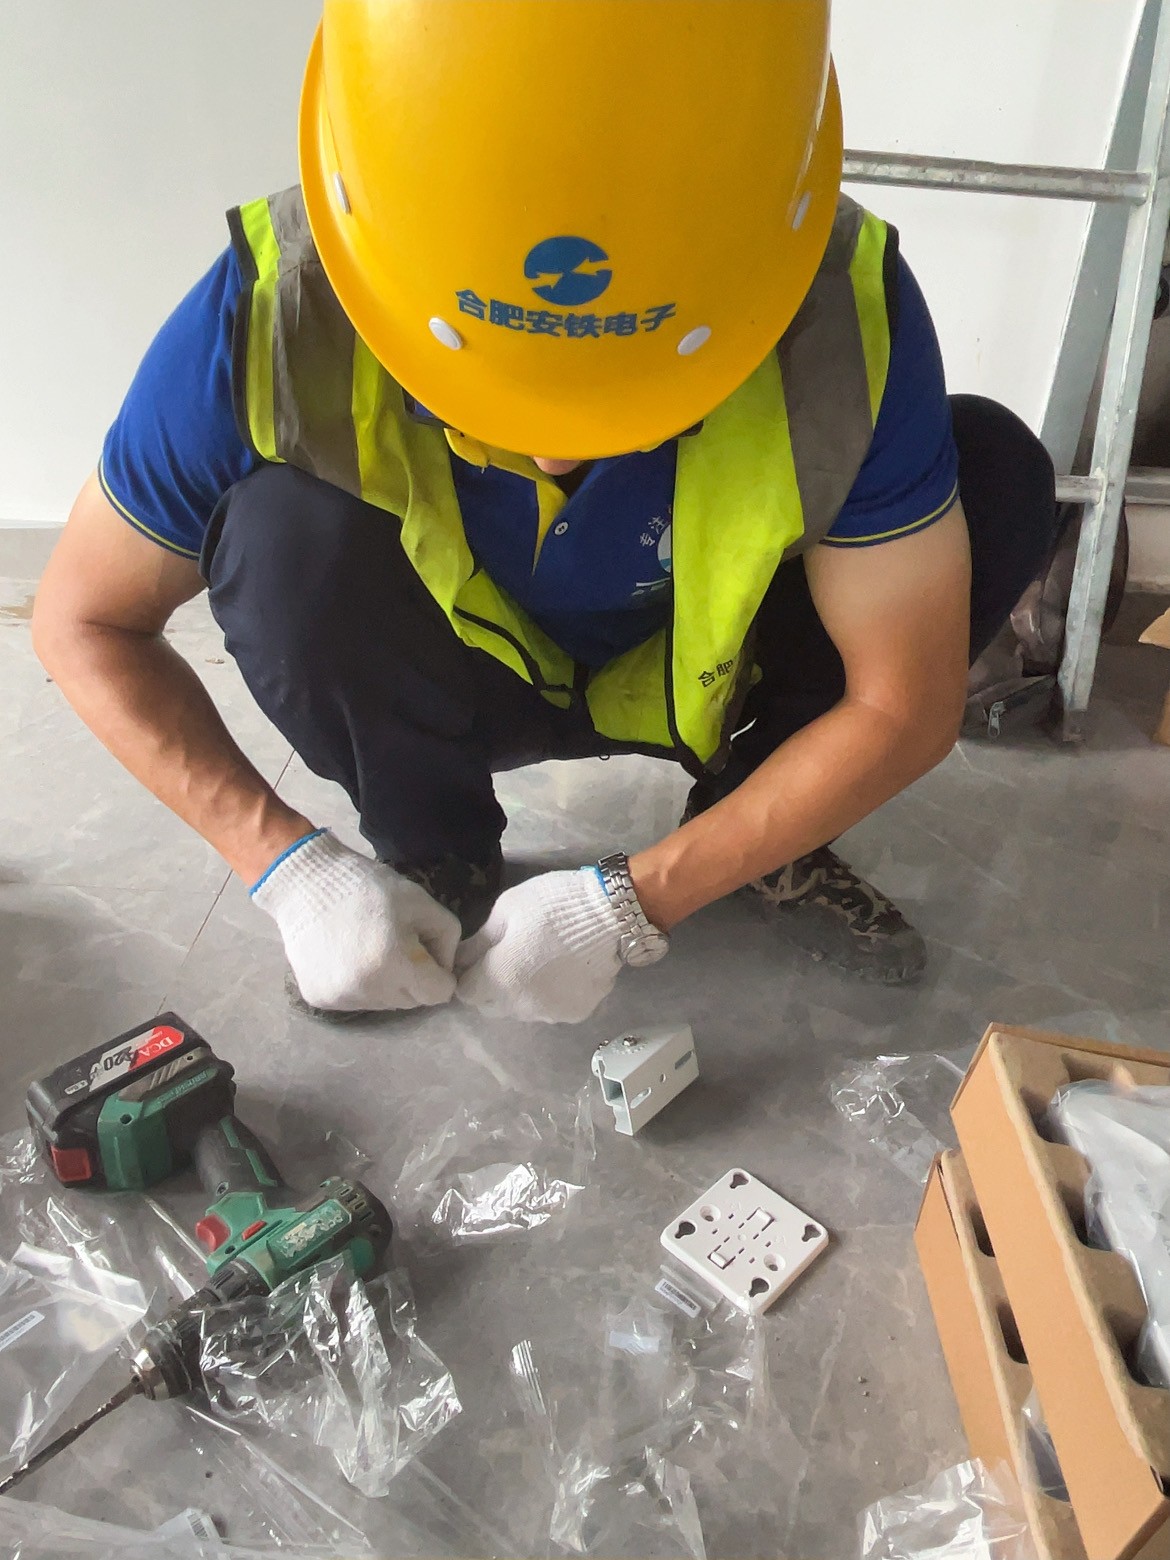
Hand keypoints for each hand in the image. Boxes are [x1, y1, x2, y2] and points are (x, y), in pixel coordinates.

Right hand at [251, 831, 460, 1010]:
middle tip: (396, 944)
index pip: (439, 994)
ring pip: (385, 1004)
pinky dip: (359, 985)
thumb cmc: (368, 888)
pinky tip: (348, 957)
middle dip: (414, 978)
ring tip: (369, 948)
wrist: (306, 885)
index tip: (426, 951)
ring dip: (386, 983)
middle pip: (412, 1001)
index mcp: (395, 963)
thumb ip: (448, 938)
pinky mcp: (320, 999)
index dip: (439, 972)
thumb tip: (446, 968)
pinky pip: (357, 1001)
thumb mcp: (421, 902)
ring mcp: (341, 998)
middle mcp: (367, 989)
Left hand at [455, 869, 622, 1023]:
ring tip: (540, 964)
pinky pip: (552, 1010)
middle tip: (508, 959)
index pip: (467, 993)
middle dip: (491, 988)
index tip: (481, 959)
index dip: (469, 975)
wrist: (610, 913)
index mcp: (500, 980)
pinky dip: (552, 996)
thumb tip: (461, 958)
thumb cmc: (552, 904)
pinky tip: (564, 972)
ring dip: (522, 995)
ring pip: (522, 1011)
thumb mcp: (506, 909)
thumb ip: (480, 940)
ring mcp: (552, 1014)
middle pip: (492, 1007)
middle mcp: (522, 1006)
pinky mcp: (578, 1013)